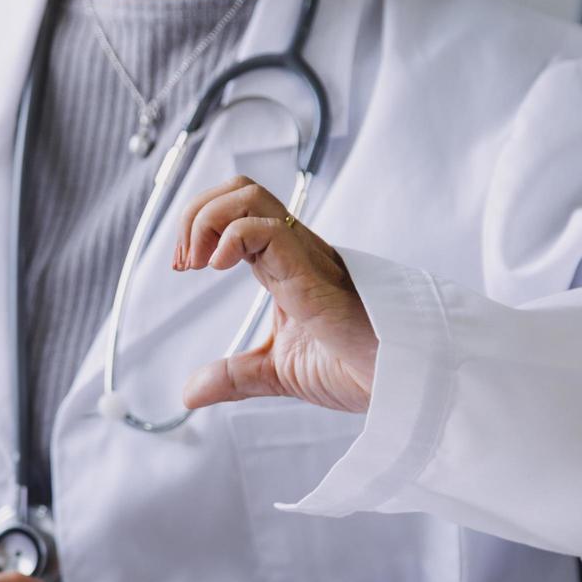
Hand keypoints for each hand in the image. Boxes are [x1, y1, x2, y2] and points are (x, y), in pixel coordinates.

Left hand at [174, 176, 377, 412]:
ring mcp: (305, 257)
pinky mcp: (313, 274)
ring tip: (199, 263)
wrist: (397, 387)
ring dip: (206, 219)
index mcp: (285, 265)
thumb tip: (190, 392)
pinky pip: (267, 228)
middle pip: (238, 189)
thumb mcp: (277, 373)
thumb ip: (234, 376)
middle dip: (196, 213)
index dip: (198, 226)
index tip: (184, 266)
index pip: (236, 211)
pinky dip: (230, 237)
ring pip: (248, 196)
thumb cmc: (356, 371)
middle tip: (186, 262)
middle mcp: (295, 251)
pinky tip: (220, 266)